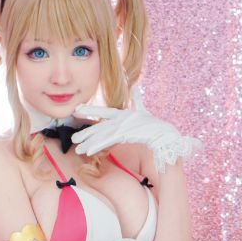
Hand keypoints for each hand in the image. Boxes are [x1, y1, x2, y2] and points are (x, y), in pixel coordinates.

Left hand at [71, 87, 202, 173]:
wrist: (168, 136)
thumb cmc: (157, 127)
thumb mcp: (145, 112)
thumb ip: (139, 101)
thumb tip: (137, 88)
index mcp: (126, 114)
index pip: (105, 112)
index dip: (90, 110)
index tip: (77, 111)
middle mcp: (124, 118)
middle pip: (101, 125)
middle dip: (86, 131)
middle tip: (73, 136)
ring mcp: (125, 125)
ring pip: (103, 134)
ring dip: (89, 142)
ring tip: (77, 148)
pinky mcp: (127, 133)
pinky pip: (109, 141)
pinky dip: (97, 146)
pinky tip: (88, 151)